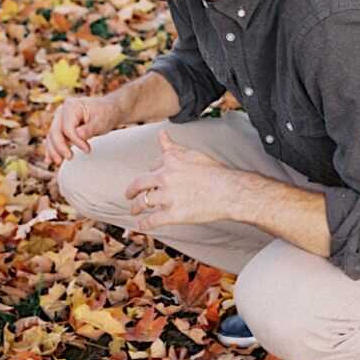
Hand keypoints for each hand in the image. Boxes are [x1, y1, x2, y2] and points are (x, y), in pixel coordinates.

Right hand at [42, 93, 125, 166]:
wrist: (108, 110)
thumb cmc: (105, 114)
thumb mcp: (100, 122)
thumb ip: (89, 129)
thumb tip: (78, 136)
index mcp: (71, 106)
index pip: (67, 128)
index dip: (75, 141)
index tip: (87, 150)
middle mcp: (61, 111)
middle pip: (55, 132)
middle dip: (60, 147)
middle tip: (70, 157)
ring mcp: (59, 118)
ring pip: (51, 136)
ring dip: (53, 150)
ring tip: (59, 162)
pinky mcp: (60, 126)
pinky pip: (53, 138)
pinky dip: (52, 149)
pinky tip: (49, 159)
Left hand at [123, 130, 243, 230]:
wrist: (231, 192)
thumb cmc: (215, 172)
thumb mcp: (193, 154)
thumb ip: (173, 146)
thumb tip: (161, 134)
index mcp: (169, 161)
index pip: (152, 166)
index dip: (152, 173)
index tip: (152, 177)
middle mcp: (165, 178)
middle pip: (139, 184)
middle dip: (131, 191)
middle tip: (128, 195)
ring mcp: (168, 197)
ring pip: (143, 203)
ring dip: (136, 208)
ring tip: (133, 210)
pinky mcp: (173, 215)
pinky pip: (152, 221)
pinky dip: (145, 224)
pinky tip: (141, 226)